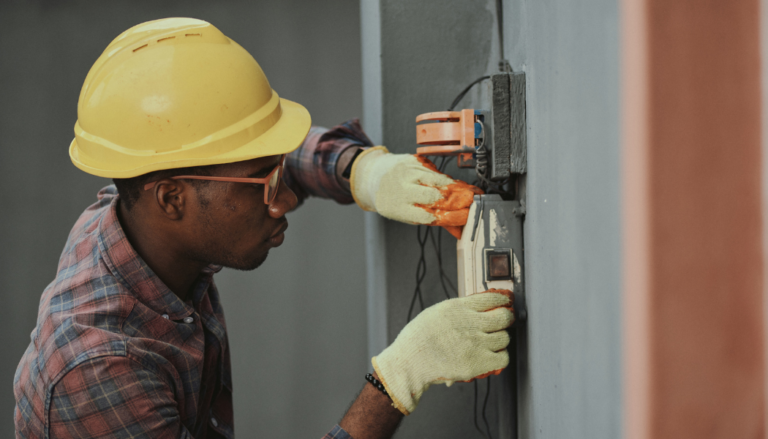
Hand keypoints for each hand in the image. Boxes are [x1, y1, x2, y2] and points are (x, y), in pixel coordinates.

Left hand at [350, 146, 482, 236]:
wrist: (374, 175)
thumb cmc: (393, 200)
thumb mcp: (408, 215)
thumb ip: (433, 220)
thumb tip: (459, 230)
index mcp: (399, 209)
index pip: (429, 215)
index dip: (451, 217)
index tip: (466, 217)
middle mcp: (402, 189)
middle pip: (436, 196)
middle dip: (458, 200)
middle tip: (474, 202)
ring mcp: (408, 172)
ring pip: (439, 181)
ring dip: (458, 188)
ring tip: (470, 193)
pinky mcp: (414, 160)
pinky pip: (436, 170)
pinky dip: (447, 178)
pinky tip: (455, 183)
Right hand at [372, 291, 513, 414]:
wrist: (410, 362)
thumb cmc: (418, 339)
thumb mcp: (437, 312)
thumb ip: (458, 310)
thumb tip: (479, 308)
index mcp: (458, 308)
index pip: (492, 298)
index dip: (503, 300)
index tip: (506, 302)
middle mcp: (470, 323)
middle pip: (504, 317)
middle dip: (506, 319)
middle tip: (503, 322)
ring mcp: (476, 344)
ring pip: (504, 338)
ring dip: (500, 339)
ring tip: (492, 342)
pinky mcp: (478, 363)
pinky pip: (503, 358)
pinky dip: (500, 357)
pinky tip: (492, 356)